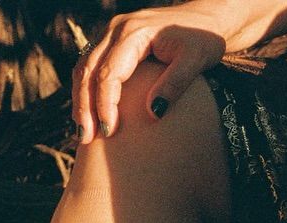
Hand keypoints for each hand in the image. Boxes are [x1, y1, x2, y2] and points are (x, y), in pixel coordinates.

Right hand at [72, 3, 230, 143]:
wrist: (206, 18)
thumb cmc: (203, 38)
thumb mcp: (196, 60)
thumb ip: (175, 83)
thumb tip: (153, 113)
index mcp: (133, 32)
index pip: (108, 73)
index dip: (105, 105)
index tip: (110, 131)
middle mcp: (116, 30)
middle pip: (88, 71)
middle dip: (85, 108)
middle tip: (86, 139)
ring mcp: (111, 34)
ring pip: (84, 69)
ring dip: (81, 102)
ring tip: (84, 133)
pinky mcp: (112, 43)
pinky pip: (90, 67)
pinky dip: (86, 92)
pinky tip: (90, 115)